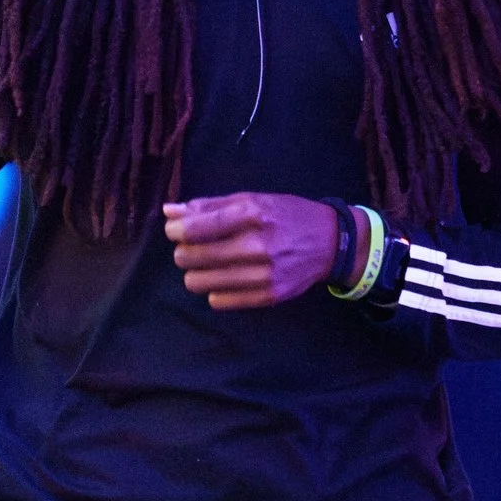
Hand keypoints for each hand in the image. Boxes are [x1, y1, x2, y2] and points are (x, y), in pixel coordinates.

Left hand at [164, 190, 341, 310]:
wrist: (330, 242)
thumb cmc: (286, 216)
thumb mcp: (252, 199)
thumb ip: (209, 206)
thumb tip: (170, 211)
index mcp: (250, 214)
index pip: (194, 228)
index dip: (175, 231)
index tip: (176, 231)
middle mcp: (256, 245)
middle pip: (190, 256)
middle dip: (183, 251)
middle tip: (194, 247)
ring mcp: (263, 274)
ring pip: (199, 282)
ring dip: (196, 273)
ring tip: (208, 265)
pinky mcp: (268, 296)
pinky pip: (218, 301)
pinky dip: (215, 290)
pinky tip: (225, 279)